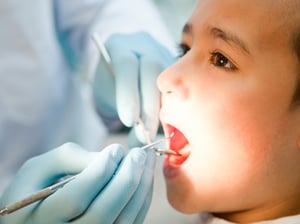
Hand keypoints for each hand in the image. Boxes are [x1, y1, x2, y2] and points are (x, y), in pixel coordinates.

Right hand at [0, 143, 155, 223]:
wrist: (38, 215)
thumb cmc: (36, 187)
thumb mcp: (40, 167)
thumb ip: (69, 158)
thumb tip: (109, 158)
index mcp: (38, 219)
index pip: (75, 198)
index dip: (100, 171)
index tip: (116, 148)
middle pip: (103, 213)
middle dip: (126, 179)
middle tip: (138, 154)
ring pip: (122, 221)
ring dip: (140, 188)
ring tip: (146, 162)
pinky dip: (142, 200)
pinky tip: (144, 178)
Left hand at [92, 32, 174, 146]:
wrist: (121, 70)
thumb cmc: (110, 83)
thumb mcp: (107, 94)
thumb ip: (121, 109)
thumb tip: (140, 141)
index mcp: (120, 45)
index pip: (126, 66)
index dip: (128, 94)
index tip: (129, 121)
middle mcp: (145, 45)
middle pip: (152, 71)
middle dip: (149, 107)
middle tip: (146, 136)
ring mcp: (164, 53)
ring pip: (170, 79)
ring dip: (165, 110)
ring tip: (160, 134)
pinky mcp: (177, 68)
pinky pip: (180, 85)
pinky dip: (176, 107)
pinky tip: (173, 125)